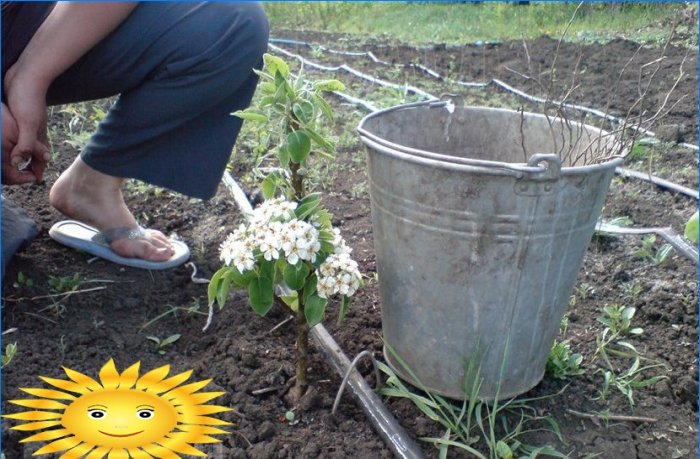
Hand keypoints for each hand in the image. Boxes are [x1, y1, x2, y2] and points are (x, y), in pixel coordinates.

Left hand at [3, 65, 50, 183]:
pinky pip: (18, 132)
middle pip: (35, 152)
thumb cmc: (29, 99)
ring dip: (23, 152)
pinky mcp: (19, 114)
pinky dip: (16, 140)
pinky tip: (10, 139)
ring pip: (26, 142)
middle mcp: (35, 130)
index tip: (34, 180)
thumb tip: (18, 162)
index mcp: (39, 135)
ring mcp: (27, 122)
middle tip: (24, 175)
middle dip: (32, 164)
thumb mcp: (27, 124)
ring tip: (16, 161)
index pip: (41, 157)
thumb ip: (25, 144)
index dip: (38, 170)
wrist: (28, 75)